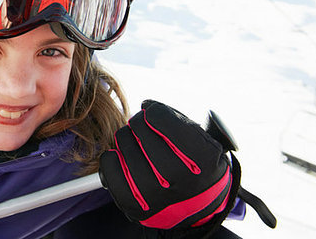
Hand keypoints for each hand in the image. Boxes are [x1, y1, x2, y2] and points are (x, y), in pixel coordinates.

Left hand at [99, 100, 236, 231]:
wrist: (197, 209)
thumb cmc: (195, 166)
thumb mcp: (204, 141)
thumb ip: (178, 120)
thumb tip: (147, 107)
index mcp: (202, 157)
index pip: (160, 117)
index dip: (154, 110)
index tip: (153, 112)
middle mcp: (178, 177)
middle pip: (140, 129)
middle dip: (138, 122)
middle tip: (141, 124)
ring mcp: (154, 194)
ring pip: (124, 145)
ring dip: (126, 137)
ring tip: (134, 141)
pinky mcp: (134, 205)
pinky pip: (110, 168)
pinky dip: (112, 157)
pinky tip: (123, 157)